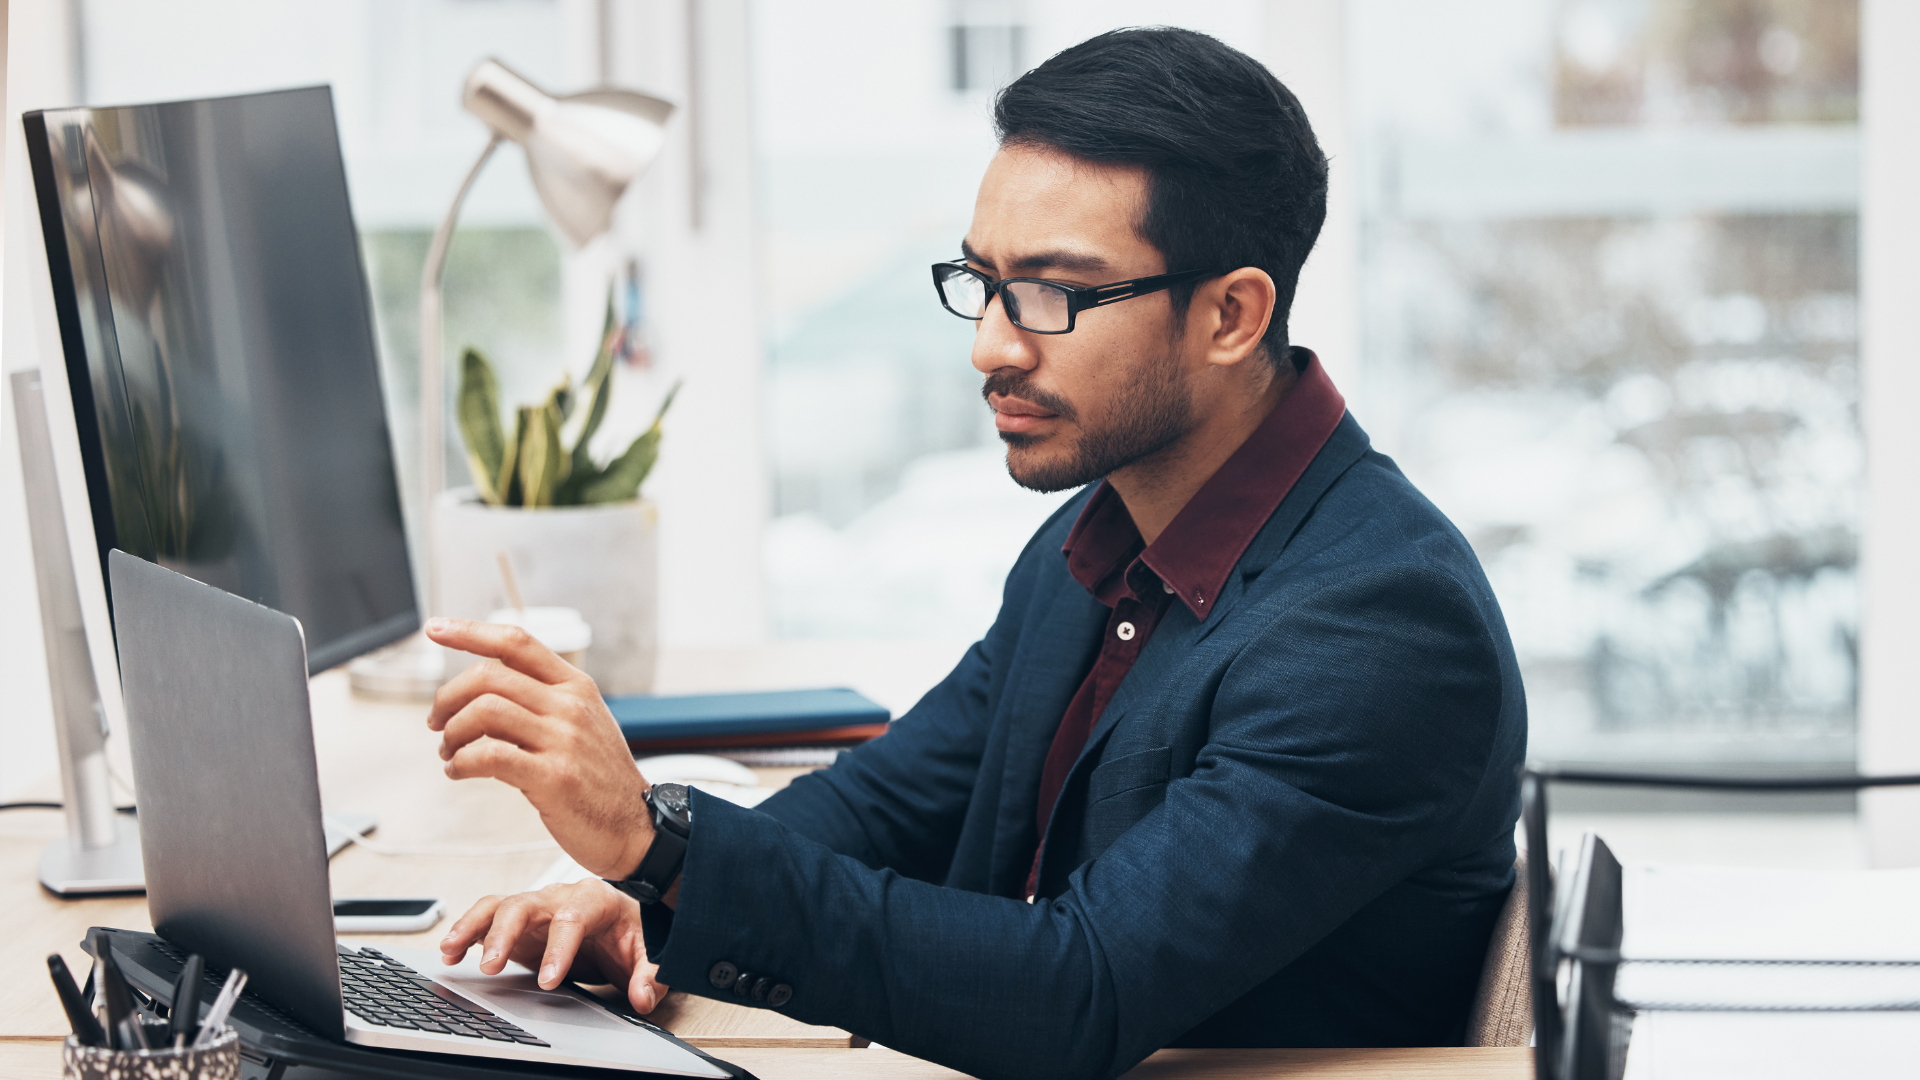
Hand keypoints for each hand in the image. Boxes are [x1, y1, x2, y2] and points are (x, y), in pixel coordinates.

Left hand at [426, 618, 652, 877]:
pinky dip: (461, 763)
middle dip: (447, 697)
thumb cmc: (601, 780)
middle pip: (489, 676)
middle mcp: (570, 706)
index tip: (437, 629)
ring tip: (449, 752)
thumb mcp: (583, 724)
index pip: (517, 642)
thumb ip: (541, 702)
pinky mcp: (553, 777)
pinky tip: (459, 772)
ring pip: (484, 711)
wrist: (635, 828)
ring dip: (452, 733)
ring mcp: (563, 740)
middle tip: (437, 721)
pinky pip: (488, 756)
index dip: (470, 632)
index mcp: (576, 687)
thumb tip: (482, 693)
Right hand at [440, 880, 670, 1013]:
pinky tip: (451, 952)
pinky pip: (488, 919)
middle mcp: (560, 897)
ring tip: (451, 950)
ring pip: (500, 906)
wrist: (625, 923)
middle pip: (525, 904)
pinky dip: (468, 932)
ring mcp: (537, 908)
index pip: (572, 918)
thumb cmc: (634, 933)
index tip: (549, 981)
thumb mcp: (650, 953)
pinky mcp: (520, 923)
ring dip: (474, 926)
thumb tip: (642, 997)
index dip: (558, 948)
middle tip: (490, 966)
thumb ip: (650, 975)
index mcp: (595, 899)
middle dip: (504, 934)